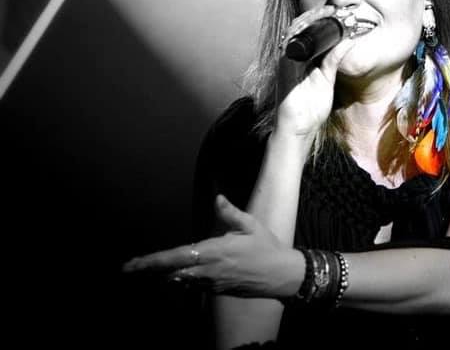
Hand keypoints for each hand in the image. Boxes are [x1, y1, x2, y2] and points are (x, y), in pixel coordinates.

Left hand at [122, 195, 303, 298]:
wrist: (281, 276)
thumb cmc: (266, 247)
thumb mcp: (251, 226)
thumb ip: (230, 213)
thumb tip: (217, 197)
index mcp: (215, 251)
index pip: (176, 257)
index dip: (153, 261)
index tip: (133, 263)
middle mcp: (209, 270)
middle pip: (171, 273)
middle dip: (149, 270)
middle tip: (128, 268)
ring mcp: (211, 283)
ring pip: (179, 281)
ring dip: (163, 275)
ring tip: (145, 269)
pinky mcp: (216, 291)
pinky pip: (192, 286)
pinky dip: (180, 280)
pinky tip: (174, 275)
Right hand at [276, 6, 356, 136]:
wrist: (297, 128)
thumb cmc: (310, 107)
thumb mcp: (327, 79)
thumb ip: (334, 61)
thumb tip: (347, 42)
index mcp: (304, 58)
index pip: (312, 32)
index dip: (322, 19)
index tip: (338, 11)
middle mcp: (293, 56)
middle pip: (301, 27)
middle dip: (316, 15)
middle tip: (334, 7)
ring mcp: (286, 61)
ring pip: (295, 32)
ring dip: (310, 20)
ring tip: (326, 12)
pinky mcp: (283, 68)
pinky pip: (290, 46)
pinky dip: (301, 34)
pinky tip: (311, 26)